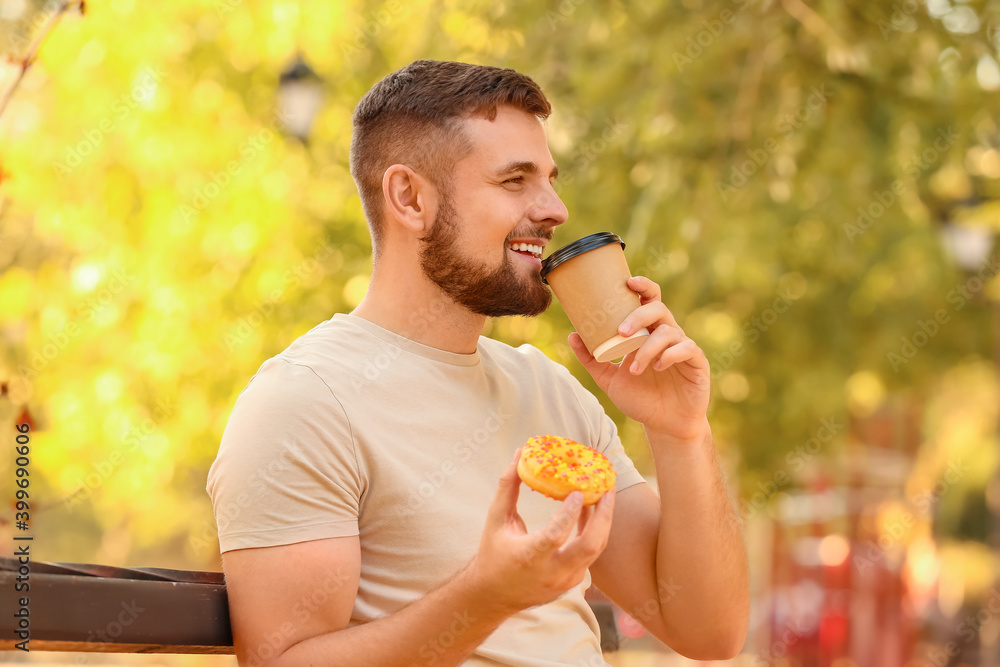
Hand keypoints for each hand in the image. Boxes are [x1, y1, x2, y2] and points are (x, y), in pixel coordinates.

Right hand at [466, 449, 615, 613]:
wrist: (494, 596)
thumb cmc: (493, 553)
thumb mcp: (496, 520)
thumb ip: (508, 487)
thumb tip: (520, 454)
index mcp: (528, 557)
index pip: (555, 536)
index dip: (569, 514)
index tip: (578, 492)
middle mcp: (550, 573)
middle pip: (589, 546)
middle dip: (603, 516)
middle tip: (607, 489)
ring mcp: (564, 580)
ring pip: (595, 550)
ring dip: (602, 521)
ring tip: (605, 495)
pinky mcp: (572, 582)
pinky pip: (590, 555)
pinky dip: (595, 532)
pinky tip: (591, 512)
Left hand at [568, 275, 710, 440]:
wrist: (664, 426)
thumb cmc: (640, 399)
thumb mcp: (609, 379)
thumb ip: (592, 359)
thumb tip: (572, 335)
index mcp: (648, 332)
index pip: (648, 301)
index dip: (642, 286)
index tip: (628, 282)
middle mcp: (667, 334)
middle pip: (658, 309)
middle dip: (638, 316)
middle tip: (621, 332)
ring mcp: (683, 347)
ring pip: (668, 331)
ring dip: (647, 348)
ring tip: (634, 369)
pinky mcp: (697, 362)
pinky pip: (686, 348)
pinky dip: (670, 355)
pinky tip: (658, 367)